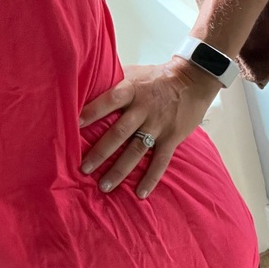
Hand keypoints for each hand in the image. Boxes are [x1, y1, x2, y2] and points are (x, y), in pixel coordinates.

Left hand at [78, 57, 222, 198]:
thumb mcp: (133, 73)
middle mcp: (143, 109)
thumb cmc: (154, 77)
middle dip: (101, 151)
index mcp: (131, 90)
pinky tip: (140, 193)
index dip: (93, 112)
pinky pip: (160, 161)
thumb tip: (83, 87)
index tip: (74, 124)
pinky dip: (151, 178)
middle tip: (84, 168)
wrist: (193, 79)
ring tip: (104, 186)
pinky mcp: (172, 138)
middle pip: (120, 132)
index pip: (109, 100)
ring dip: (120, 170)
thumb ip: (111, 82)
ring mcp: (158, 125)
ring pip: (136, 151)